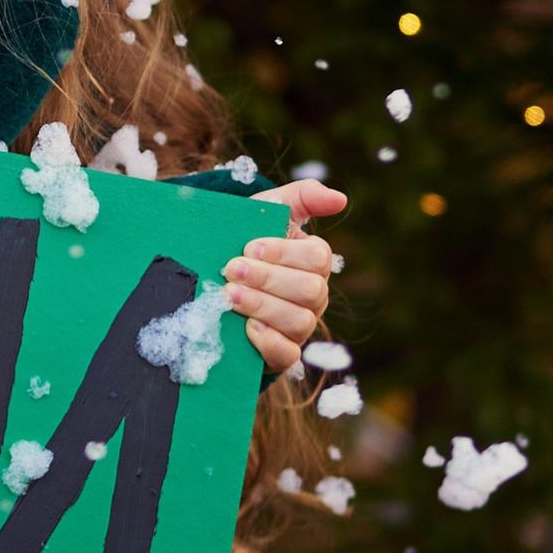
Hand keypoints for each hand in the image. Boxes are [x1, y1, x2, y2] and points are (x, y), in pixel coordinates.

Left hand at [224, 178, 346, 380]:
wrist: (212, 274)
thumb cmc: (244, 240)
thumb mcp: (267, 211)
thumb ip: (303, 197)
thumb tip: (341, 199)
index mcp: (313, 262)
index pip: (317, 257)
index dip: (283, 253)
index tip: (249, 247)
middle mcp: (314, 296)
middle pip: (311, 290)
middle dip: (268, 279)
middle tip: (232, 270)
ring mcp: (300, 327)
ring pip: (300, 321)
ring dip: (263, 306)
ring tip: (229, 295)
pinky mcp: (280, 353)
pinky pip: (289, 355)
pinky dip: (269, 341)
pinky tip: (247, 327)